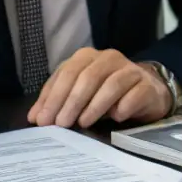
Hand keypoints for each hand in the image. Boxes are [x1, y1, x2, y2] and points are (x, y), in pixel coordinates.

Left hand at [27, 48, 172, 129]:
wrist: (146, 91)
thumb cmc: (106, 93)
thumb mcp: (79, 96)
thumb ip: (57, 102)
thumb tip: (35, 117)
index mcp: (87, 57)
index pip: (66, 73)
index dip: (53, 96)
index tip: (42, 120)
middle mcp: (108, 59)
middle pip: (87, 77)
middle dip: (71, 101)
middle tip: (61, 124)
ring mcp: (129, 70)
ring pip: (111, 84)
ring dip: (95, 105)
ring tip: (83, 123)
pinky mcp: (146, 85)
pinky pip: (135, 94)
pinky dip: (124, 106)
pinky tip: (116, 118)